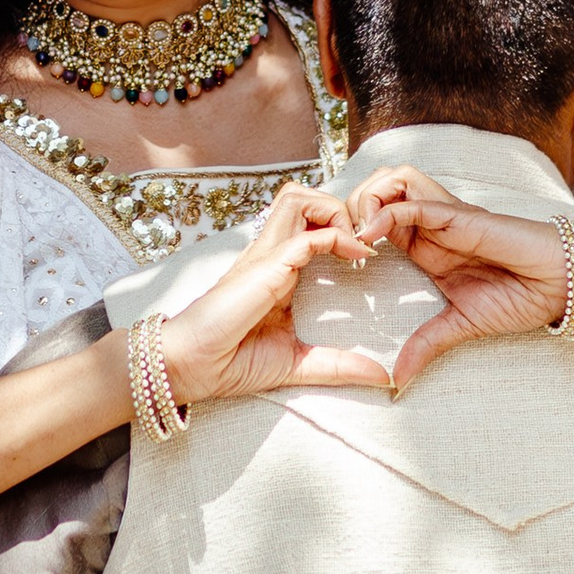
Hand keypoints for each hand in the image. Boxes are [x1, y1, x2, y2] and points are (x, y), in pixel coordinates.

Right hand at [151, 180, 411, 408]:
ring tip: (356, 239)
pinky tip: (358, 255)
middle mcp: (271, 254)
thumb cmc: (233, 362)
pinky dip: (337, 236)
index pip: (307, 223)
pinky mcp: (265, 266)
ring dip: (333, 209)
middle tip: (363, 239)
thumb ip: (337, 365)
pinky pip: (305, 234)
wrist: (193, 368)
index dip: (340, 227)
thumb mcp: (298, 364)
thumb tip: (380, 376)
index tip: (367, 257)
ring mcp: (266, 256)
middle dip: (339, 206)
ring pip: (297, 198)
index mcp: (278, 270)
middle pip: (301, 197)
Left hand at [343, 171, 573, 380]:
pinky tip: (369, 236)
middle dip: (348, 207)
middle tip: (336, 241)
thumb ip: (428, 344)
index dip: (351, 230)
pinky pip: (416, 203)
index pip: (376, 221)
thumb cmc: (522, 296)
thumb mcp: (462, 326)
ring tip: (353, 235)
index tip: (336, 259)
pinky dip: (386, 213)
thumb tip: (399, 380)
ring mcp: (445, 217)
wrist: (564, 284)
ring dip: (365, 201)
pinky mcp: (461, 216)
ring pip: (392, 182)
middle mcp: (431, 226)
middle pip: (376, 191)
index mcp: (427, 247)